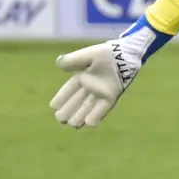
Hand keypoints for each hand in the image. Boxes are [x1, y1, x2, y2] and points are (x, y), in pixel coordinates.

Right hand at [49, 17, 169, 128]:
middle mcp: (90, 87)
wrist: (125, 55)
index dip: (61, 98)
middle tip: (60, 119)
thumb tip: (58, 63)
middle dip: (68, 111)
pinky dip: (96, 116)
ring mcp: (100, 93)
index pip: (68, 90)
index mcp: (82, 77)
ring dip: (80, 116)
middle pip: (76, 102)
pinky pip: (102, 109)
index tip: (53, 107)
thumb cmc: (106, 53)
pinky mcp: (111, 97)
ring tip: (72, 124)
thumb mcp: (87, 55)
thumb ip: (73, 60)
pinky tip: (88, 124)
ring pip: (88, 108)